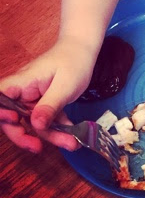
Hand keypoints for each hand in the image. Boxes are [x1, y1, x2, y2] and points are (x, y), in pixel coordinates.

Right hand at [0, 36, 97, 152]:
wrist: (84, 50)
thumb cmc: (73, 61)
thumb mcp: (65, 85)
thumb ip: (50, 105)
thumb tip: (35, 125)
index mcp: (21, 83)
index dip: (0, 113)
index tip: (14, 120)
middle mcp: (22, 92)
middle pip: (12, 119)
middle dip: (24, 135)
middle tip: (39, 147)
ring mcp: (32, 99)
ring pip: (33, 123)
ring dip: (50, 135)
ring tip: (70, 143)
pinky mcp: (43, 103)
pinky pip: (46, 120)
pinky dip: (58, 128)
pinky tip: (72, 135)